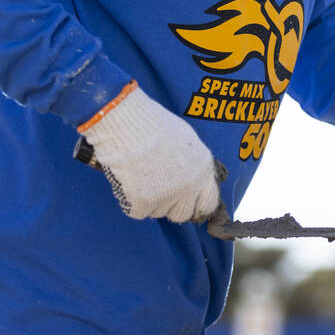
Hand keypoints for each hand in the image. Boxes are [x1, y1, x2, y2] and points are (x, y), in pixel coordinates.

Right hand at [79, 83, 222, 222]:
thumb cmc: (152, 124)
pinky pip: (137, 211)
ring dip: (148, 199)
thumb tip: (192, 183)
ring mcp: (168, 195)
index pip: (208, 204)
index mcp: (203, 169)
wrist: (126, 120)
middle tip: (155, 187)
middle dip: (169, 205)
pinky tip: (129, 179)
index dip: (194, 204)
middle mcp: (190, 185)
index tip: (183, 202)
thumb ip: (193, 166)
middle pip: (182, 214)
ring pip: (157, 212)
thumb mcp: (186, 141)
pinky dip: (130, 200)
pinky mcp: (144, 201)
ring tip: (139, 173)